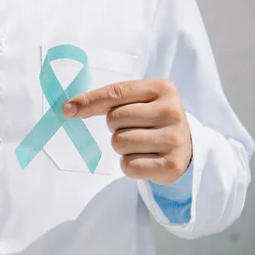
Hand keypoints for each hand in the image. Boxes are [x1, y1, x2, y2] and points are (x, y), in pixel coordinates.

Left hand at [63, 80, 191, 184]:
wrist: (186, 147)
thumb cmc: (152, 120)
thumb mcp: (138, 101)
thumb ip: (109, 100)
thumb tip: (69, 108)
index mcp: (162, 89)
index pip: (116, 93)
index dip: (89, 101)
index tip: (67, 109)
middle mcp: (172, 111)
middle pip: (114, 119)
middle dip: (115, 127)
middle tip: (133, 129)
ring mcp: (174, 139)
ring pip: (119, 143)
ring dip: (121, 147)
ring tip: (140, 144)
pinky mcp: (172, 165)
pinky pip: (129, 166)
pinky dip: (129, 165)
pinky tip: (145, 159)